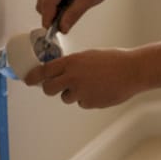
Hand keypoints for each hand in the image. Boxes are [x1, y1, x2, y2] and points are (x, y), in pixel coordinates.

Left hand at [23, 49, 142, 108]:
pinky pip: (82, 103)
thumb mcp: (89, 56)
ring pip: (66, 98)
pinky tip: (100, 90)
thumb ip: (73, 64)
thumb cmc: (114, 60)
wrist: (132, 71)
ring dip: (73, 94)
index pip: (44, 71)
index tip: (28, 80)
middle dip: (50, 89)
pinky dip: (88, 99)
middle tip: (55, 87)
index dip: (33, 77)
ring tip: (91, 85)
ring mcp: (80, 92)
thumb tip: (62, 72)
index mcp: (71, 62)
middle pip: (49, 89)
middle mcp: (72, 78)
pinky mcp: (90, 103)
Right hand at [36, 0, 119, 32]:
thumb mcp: (88, 0)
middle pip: (42, 3)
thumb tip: (62, 28)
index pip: (47, 3)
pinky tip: (71, 2)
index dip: (48, 19)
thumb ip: (73, 15)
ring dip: (56, 9)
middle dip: (53, 15)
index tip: (52, 32)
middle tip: (67, 22)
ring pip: (45, 1)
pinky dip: (58, 4)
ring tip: (73, 7)